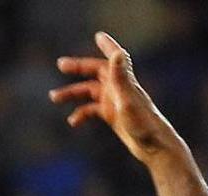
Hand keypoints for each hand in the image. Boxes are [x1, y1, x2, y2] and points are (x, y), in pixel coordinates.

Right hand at [50, 31, 182, 162]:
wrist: (153, 146)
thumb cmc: (142, 124)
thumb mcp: (127, 100)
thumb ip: (120, 77)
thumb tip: (117, 53)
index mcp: (123, 81)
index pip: (114, 57)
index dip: (107, 46)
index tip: (99, 36)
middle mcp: (119, 88)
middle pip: (96, 72)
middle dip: (78, 68)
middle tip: (60, 64)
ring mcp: (115, 102)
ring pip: (90, 92)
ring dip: (73, 93)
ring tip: (54, 97)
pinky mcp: (113, 116)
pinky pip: (93, 110)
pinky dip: (82, 113)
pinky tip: (73, 122)